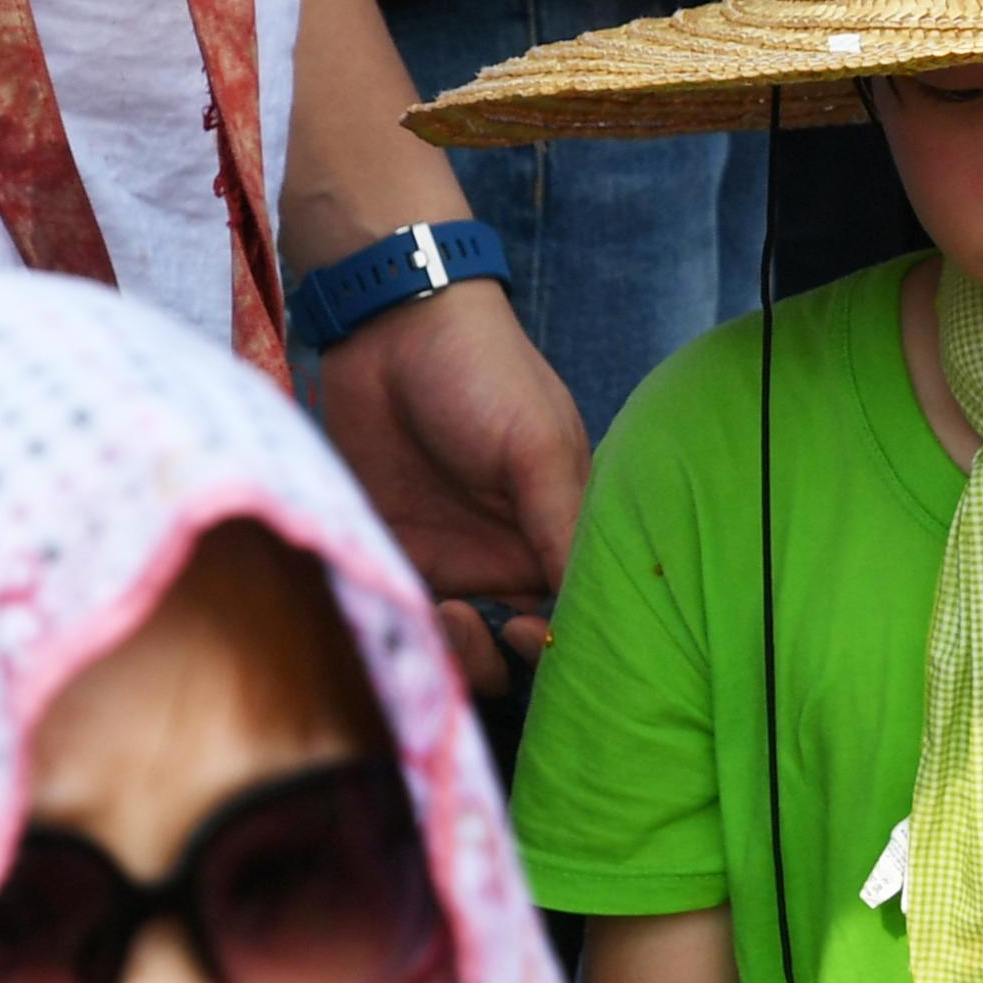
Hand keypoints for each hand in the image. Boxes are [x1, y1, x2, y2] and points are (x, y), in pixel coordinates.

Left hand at [314, 283, 588, 692]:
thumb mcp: (537, 448)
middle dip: (502, 659)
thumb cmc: (484, 373)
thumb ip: (563, 526)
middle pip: (518, 643)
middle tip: (479, 628)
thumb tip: (593, 609)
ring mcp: (453, 556)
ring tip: (443, 616)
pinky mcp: (395, 548)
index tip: (529, 635)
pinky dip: (404, 623)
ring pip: (461, 640)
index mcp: (562, 529)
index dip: (562, 641)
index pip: (577, 610)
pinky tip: (402, 602)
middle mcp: (512, 553)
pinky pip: (403, 609)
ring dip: (455, 649)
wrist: (389, 323)